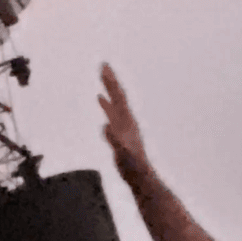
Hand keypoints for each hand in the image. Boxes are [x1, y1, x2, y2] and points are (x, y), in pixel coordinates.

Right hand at [98, 64, 149, 181]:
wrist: (140, 176)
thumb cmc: (132, 166)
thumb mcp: (123, 153)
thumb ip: (115, 140)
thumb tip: (105, 126)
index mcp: (127, 121)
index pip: (118, 97)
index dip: (111, 83)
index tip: (104, 68)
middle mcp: (127, 119)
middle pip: (118, 95)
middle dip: (111, 80)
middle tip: (103, 65)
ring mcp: (124, 124)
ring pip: (115, 101)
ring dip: (109, 89)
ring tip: (103, 77)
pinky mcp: (120, 130)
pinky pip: (111, 112)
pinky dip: (106, 103)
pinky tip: (101, 100)